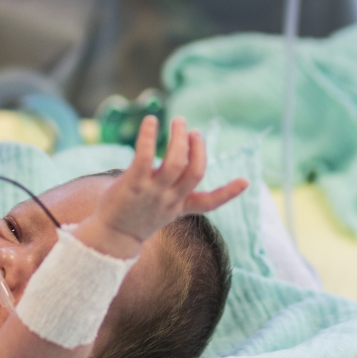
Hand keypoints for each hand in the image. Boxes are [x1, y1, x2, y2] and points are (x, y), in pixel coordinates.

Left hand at [84, 117, 247, 250]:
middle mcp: (170, 199)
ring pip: (175, 162)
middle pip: (195, 172)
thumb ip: (171, 190)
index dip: (229, 193)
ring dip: (179, 138)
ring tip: (179, 121)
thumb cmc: (133, 217)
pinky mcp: (133, 183)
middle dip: (198, 148)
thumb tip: (178, 162)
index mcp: (179, 207)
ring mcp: (152, 192)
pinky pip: (145, 156)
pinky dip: (149, 136)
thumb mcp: (159, 209)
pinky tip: (151, 120)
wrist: (109, 237)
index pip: (209, 203)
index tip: (246, 182)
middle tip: (193, 131)